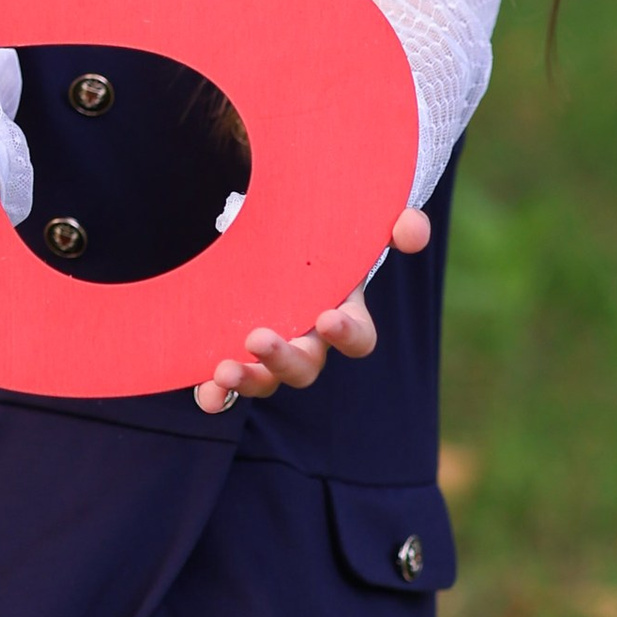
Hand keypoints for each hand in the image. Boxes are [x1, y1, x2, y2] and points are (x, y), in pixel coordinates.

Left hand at [195, 205, 430, 414]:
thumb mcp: (357, 222)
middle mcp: (306, 339)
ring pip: (266, 380)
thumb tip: (412, 231)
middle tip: (259, 338)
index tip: (328, 316)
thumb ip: (396, 222)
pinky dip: (215, 394)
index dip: (348, 335)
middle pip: (306, 367)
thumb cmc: (321, 230)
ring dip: (249, 380)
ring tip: (224, 370)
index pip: (358, 339)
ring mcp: (269, 350)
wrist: (269, 227)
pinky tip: (204, 392)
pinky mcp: (232, 350)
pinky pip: (225, 385)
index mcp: (341, 313)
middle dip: (285, 359)